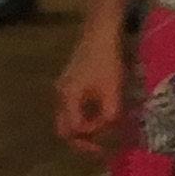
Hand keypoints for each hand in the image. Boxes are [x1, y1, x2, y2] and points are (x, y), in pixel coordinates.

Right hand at [54, 20, 129, 157]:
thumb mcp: (113, 92)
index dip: (90, 139)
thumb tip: (111, 133)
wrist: (102, 29)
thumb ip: (109, 116)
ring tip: (105, 128)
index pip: (72, 131)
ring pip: (70, 115)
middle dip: (82, 139)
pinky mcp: (73, 77)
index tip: (109, 139)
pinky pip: (76, 104)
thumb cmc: (107, 61)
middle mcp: (61, 94)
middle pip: (65, 126)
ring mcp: (65, 85)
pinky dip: (87, 112)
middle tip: (100, 146)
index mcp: (68, 99)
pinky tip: (103, 109)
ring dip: (85, 125)